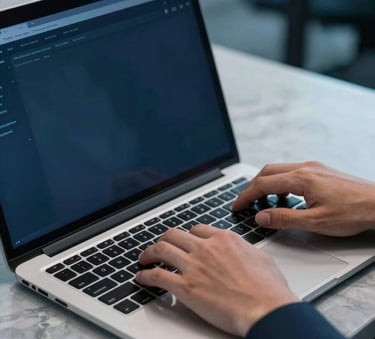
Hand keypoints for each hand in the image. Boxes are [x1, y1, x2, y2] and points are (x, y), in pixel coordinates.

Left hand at [136, 226, 297, 336]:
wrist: (266, 307)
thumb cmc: (268, 287)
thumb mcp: (260, 257)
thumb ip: (243, 249)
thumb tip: (239, 251)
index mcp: (223, 239)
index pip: (197, 229)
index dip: (187, 235)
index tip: (184, 241)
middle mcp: (206, 248)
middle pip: (174, 235)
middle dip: (164, 239)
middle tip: (159, 246)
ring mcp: (194, 266)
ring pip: (162, 249)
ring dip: (149, 253)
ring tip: (144, 258)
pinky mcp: (186, 287)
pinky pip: (157, 276)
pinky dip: (146, 276)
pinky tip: (142, 277)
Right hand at [232, 161, 374, 236]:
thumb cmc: (353, 212)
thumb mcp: (316, 222)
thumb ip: (285, 218)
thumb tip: (261, 217)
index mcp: (301, 178)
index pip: (263, 184)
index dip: (246, 196)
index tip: (236, 206)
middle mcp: (305, 168)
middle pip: (267, 172)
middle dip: (252, 187)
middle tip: (244, 203)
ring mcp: (313, 167)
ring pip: (278, 170)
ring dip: (266, 184)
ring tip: (262, 202)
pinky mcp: (320, 171)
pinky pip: (291, 172)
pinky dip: (280, 183)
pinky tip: (284, 197)